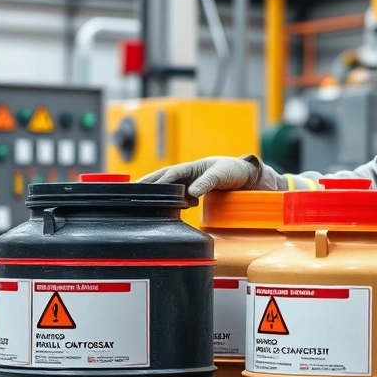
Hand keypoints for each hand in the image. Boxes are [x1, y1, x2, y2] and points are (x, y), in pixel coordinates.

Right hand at [137, 156, 259, 202]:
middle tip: (129, 192)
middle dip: (146, 184)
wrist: (247, 177)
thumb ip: (207, 182)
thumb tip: (190, 193)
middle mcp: (188, 174)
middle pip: (162, 178)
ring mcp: (190, 183)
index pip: (170, 174)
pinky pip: (178, 197)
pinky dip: (169, 202)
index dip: (158, 181)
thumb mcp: (221, 174)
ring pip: (168, 187)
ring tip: (140, 201)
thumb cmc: (233, 170)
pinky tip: (164, 209)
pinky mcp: (195, 193)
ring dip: (155, 193)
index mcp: (192, 167)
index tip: (145, 189)